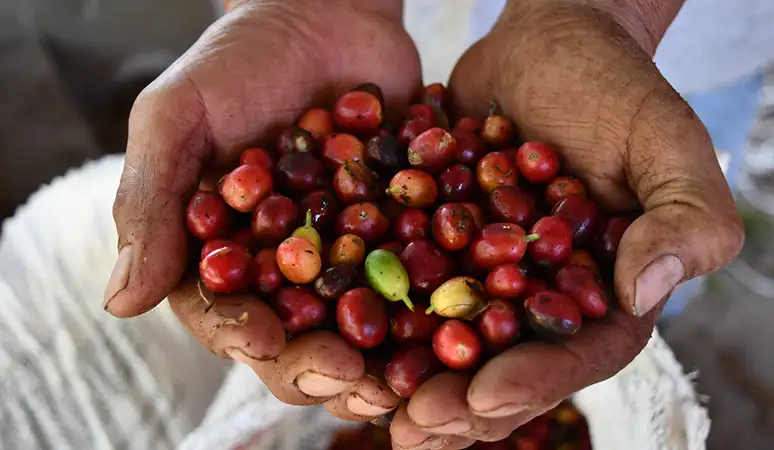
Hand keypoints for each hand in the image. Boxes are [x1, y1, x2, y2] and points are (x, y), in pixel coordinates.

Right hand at [106, 0, 419, 419]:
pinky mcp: (402, 235)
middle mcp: (283, 270)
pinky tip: (459, 322)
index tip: (269, 343)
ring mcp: (346, 258)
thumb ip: (149, 203)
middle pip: (299, 339)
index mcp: (220, 257)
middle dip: (322, 364)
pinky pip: (421, 276)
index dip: (245, 337)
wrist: (325, 12)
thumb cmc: (238, 59)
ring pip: (363, 327)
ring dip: (384, 358)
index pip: (224, 316)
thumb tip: (119, 302)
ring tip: (408, 378)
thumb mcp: (178, 118)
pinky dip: (438, 301)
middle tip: (355, 377)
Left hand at [390, 1, 743, 447]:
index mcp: (606, 292)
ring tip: (370, 402)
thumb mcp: (666, 139)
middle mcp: (543, 297)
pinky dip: (374, 314)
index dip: (533, 382)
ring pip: (448, 343)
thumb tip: (645, 290)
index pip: (578, 355)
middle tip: (413, 424)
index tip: (485, 394)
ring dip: (410, 379)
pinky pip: (407, 286)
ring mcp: (487, 276)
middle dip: (461, 403)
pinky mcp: (439, 246)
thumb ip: (685, 215)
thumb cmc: (616, 85)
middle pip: (505, 366)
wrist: (547, 40)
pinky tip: (334, 335)